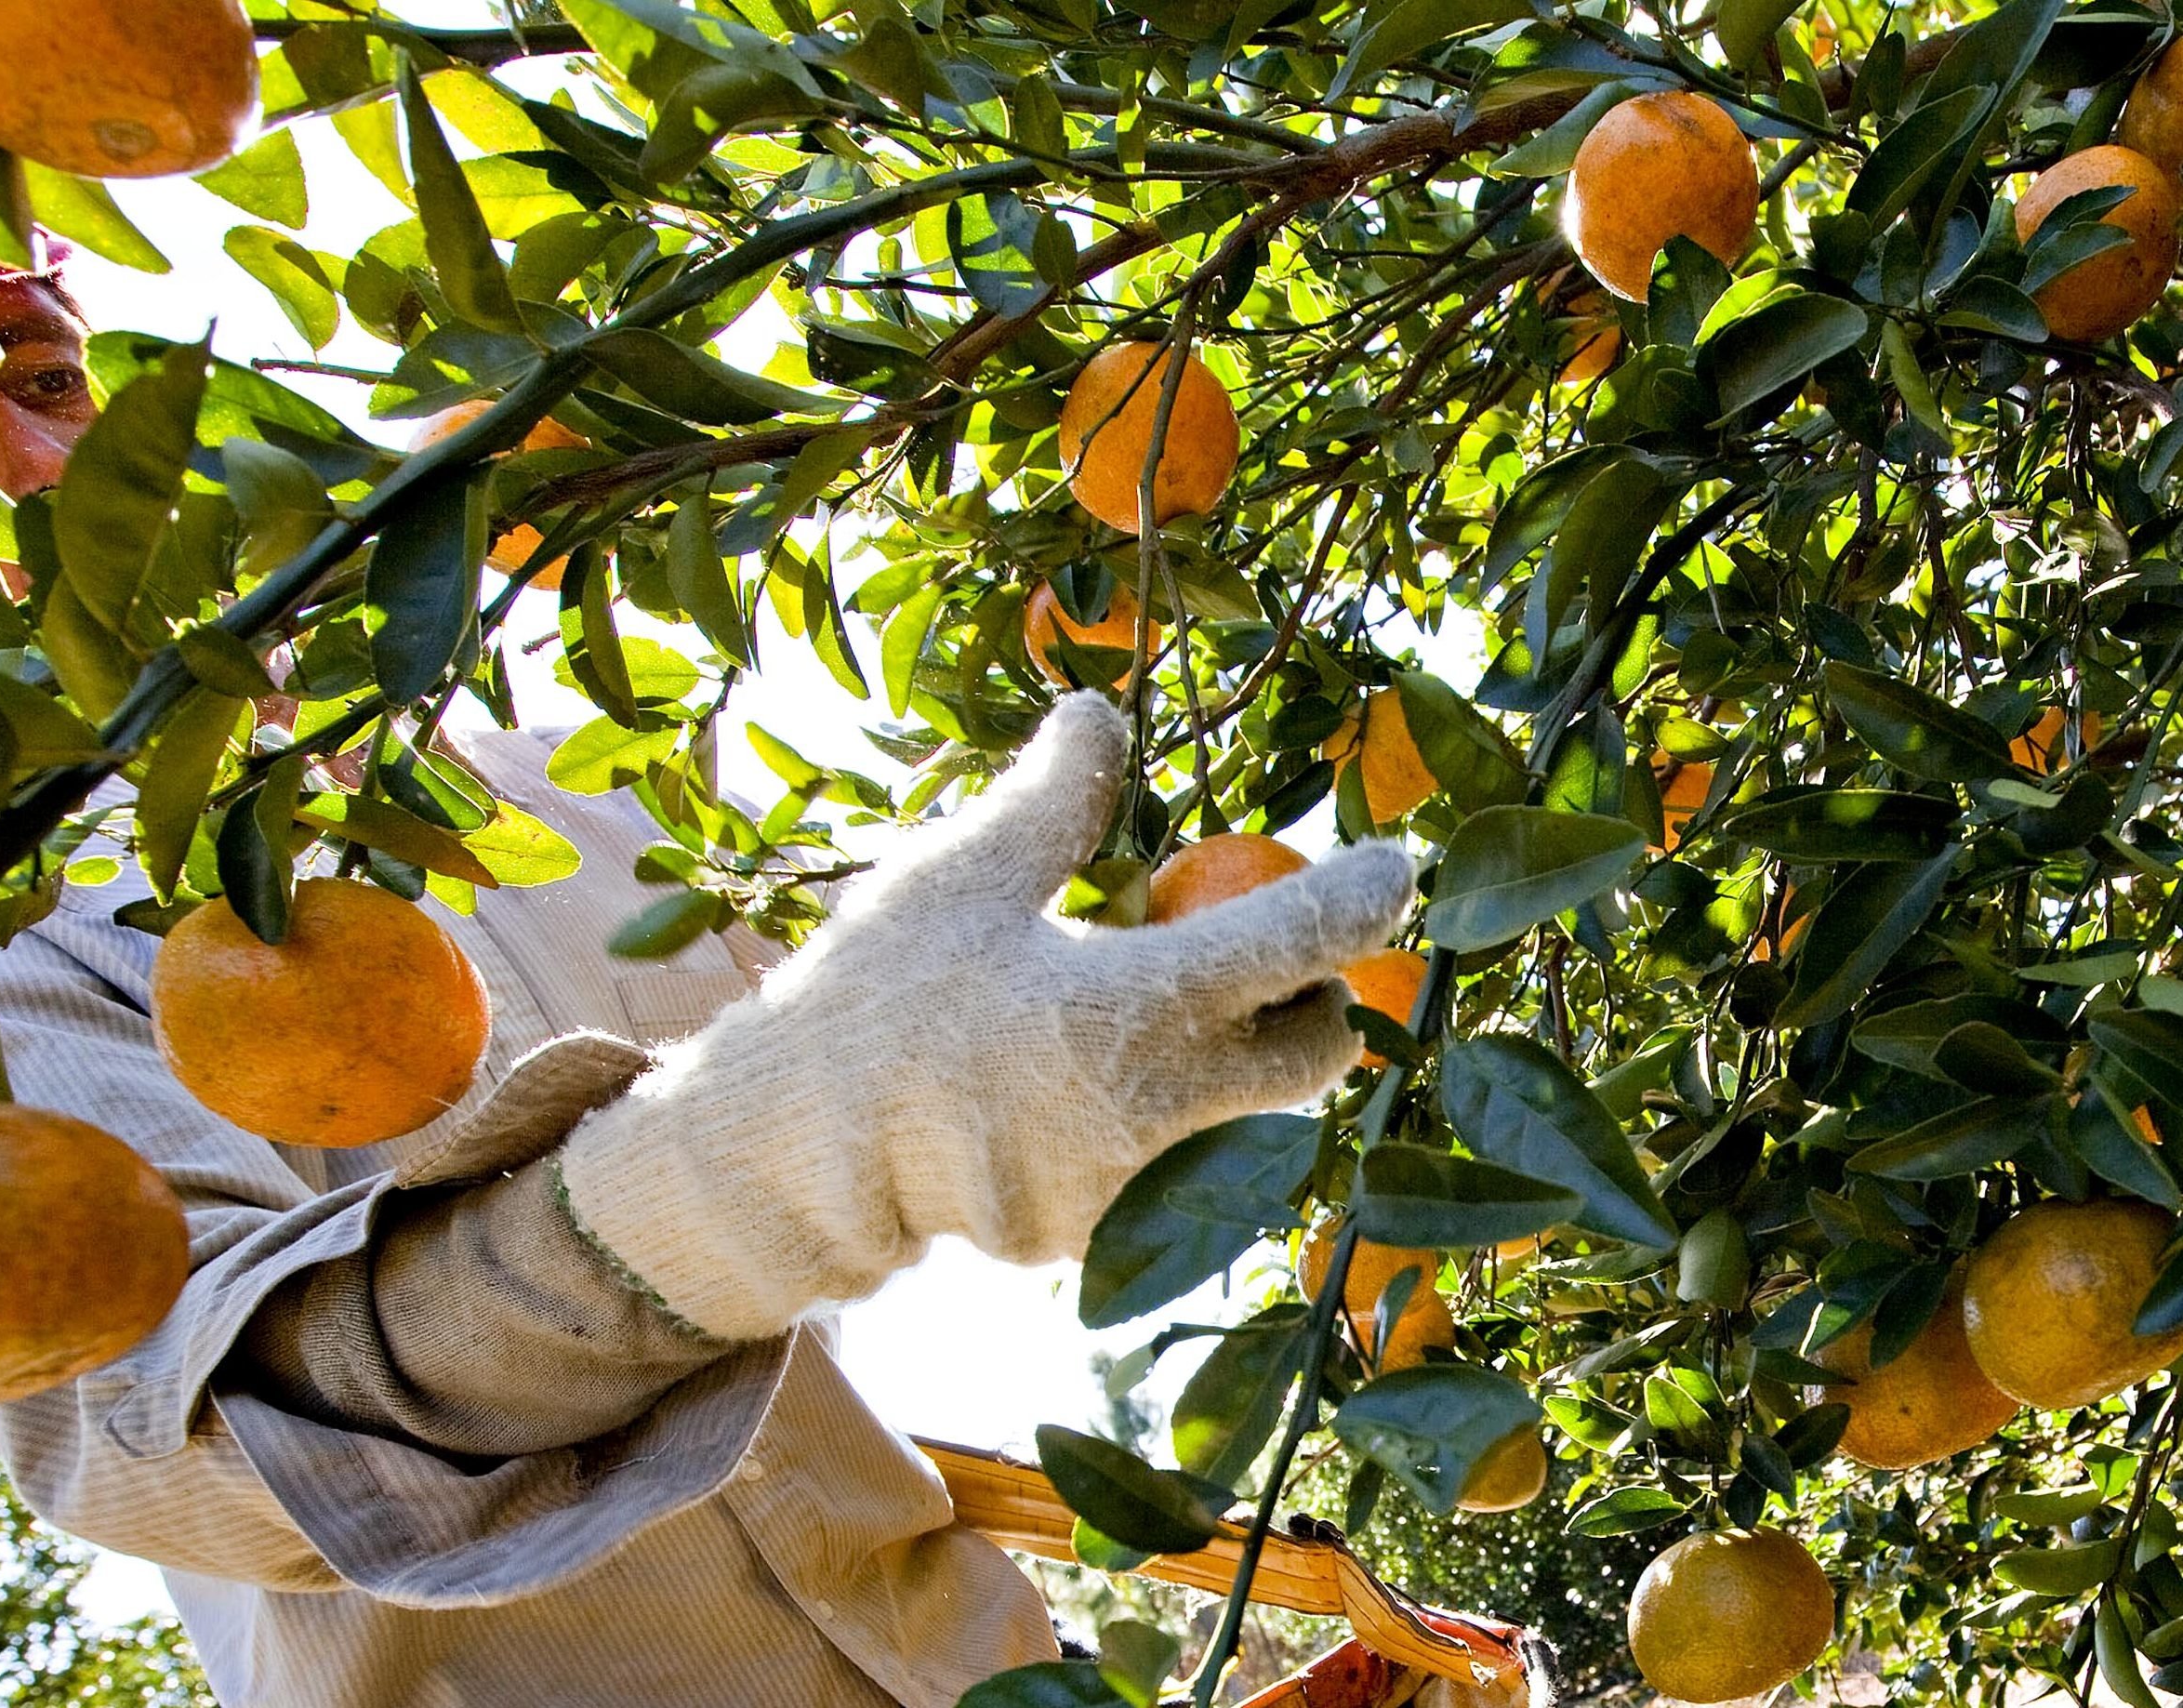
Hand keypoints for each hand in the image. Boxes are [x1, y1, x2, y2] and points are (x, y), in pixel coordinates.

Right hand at [557, 693, 1417, 1340]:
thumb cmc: (875, 997)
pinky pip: (1142, 1172)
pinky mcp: (1082, 1236)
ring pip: (1226, 1119)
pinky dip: (1121, 1129)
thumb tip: (1101, 707)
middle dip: (1317, 1008)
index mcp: (1140, 1003)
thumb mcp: (961, 877)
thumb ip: (1054, 799)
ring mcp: (1127, 1188)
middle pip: (1312, 1059)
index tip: (1398, 868)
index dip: (1367, 896)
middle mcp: (1159, 1109)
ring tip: (1110, 1029)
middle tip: (1269, 967)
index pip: (1303, 942)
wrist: (788, 1154)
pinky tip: (1038, 1101)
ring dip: (1204, 1070)